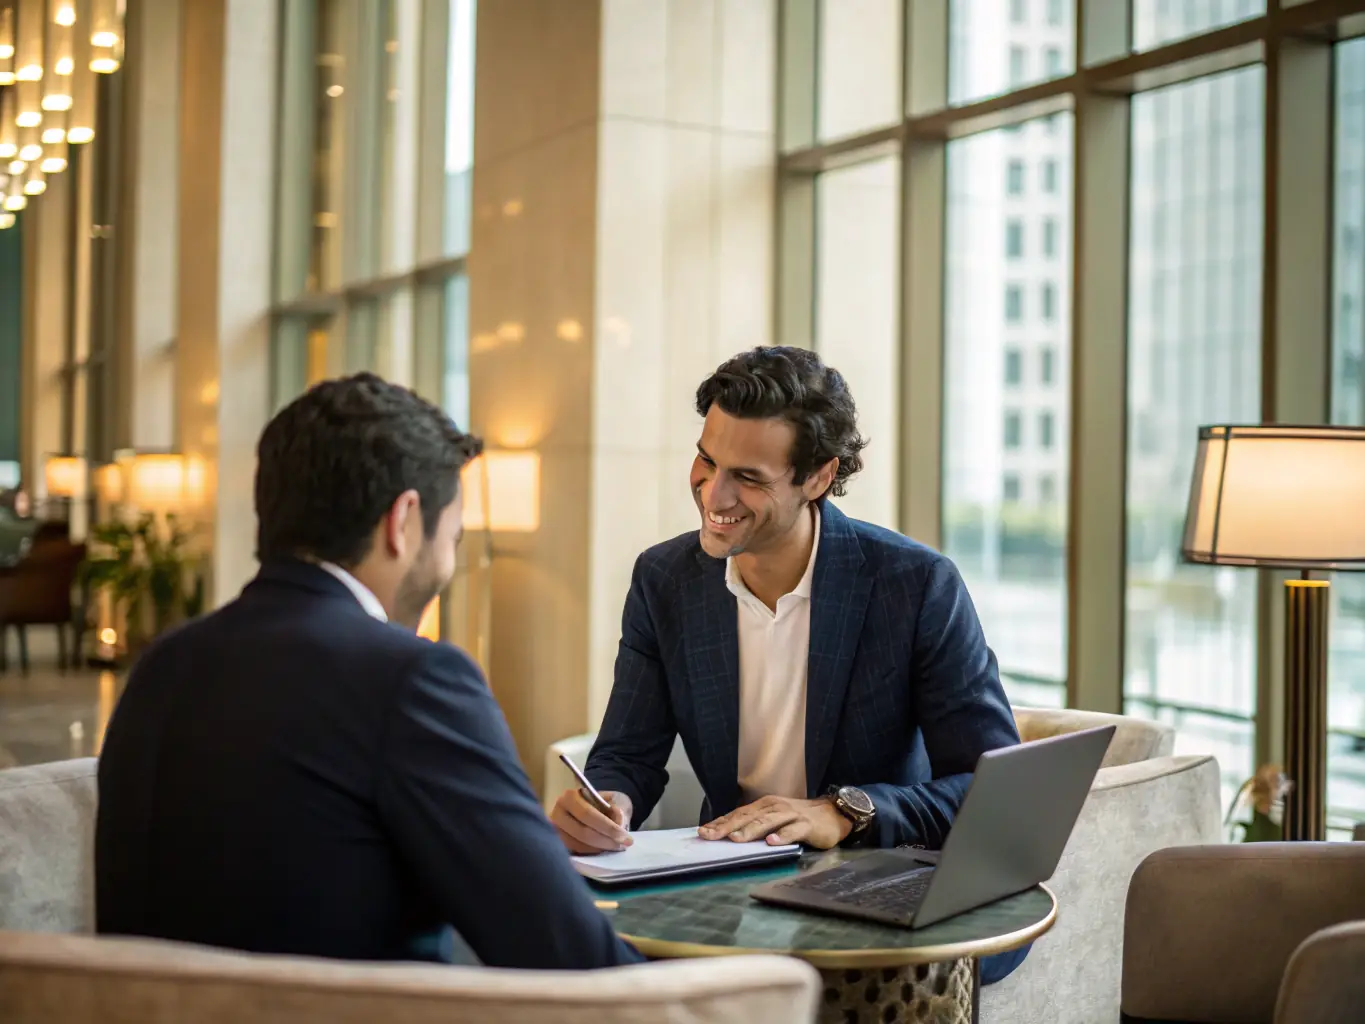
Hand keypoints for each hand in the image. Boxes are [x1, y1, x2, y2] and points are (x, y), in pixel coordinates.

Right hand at [550, 788, 633, 854]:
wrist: (595, 810)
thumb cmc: (604, 804)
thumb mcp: (615, 800)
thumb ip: (618, 810)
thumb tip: (618, 825)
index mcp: (570, 797)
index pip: (588, 814)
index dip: (608, 828)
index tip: (626, 838)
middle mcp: (557, 813)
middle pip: (582, 833)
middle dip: (605, 841)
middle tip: (622, 846)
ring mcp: (554, 832)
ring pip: (578, 846)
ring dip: (599, 849)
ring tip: (614, 848)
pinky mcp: (557, 845)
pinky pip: (574, 854)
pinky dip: (590, 854)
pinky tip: (602, 851)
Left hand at [698, 795, 851, 849]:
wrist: (832, 814)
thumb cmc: (799, 818)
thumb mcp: (774, 818)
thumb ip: (755, 825)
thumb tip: (729, 835)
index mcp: (764, 806)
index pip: (738, 814)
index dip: (720, 823)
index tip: (703, 832)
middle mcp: (774, 807)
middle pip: (748, 817)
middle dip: (727, 827)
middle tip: (710, 836)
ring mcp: (790, 815)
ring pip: (767, 822)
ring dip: (750, 831)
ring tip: (736, 839)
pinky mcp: (806, 825)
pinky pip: (793, 831)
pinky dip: (782, 836)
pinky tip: (772, 842)